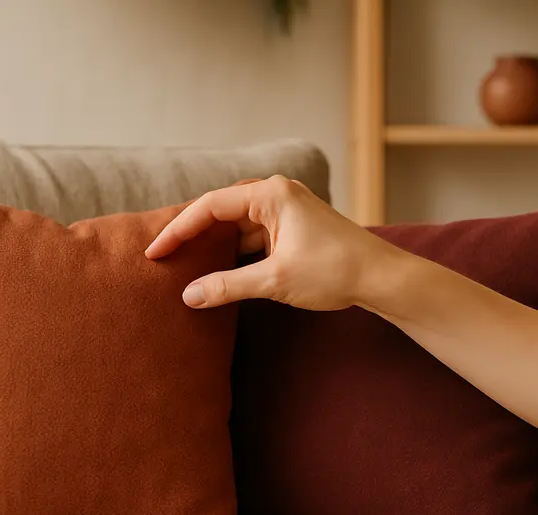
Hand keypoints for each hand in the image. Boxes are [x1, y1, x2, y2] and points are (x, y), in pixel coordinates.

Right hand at [145, 176, 400, 309]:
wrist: (382, 278)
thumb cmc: (335, 270)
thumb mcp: (275, 280)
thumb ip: (228, 286)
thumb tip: (189, 296)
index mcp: (270, 194)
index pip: (209, 207)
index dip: (178, 231)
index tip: (155, 253)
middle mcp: (277, 194)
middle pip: (221, 212)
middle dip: (193, 236)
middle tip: (164, 258)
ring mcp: (288, 211)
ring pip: (239, 228)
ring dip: (216, 249)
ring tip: (186, 269)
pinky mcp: (295, 229)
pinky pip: (255, 238)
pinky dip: (237, 255)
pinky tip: (221, 275)